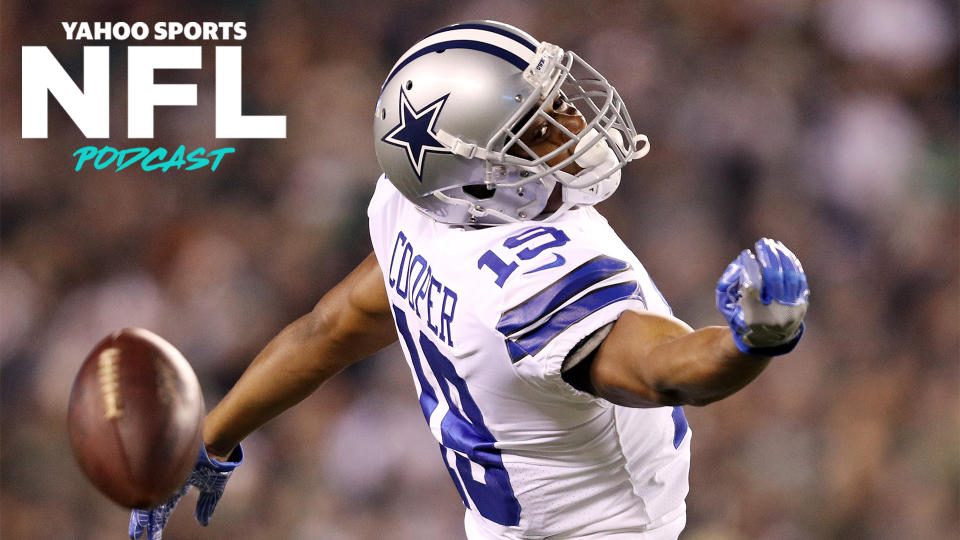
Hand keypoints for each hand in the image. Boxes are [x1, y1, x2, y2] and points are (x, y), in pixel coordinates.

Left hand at [128, 443, 242, 539]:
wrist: (215, 444)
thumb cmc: (216, 463)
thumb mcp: (213, 489)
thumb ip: (207, 505)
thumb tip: (203, 523)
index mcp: (178, 486)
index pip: (165, 508)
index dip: (158, 522)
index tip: (153, 536)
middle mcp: (168, 483)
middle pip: (152, 506)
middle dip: (145, 523)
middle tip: (136, 537)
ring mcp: (164, 477)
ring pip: (148, 499)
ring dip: (141, 518)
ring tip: (135, 534)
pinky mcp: (162, 472)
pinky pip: (147, 489)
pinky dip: (142, 503)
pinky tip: (139, 515)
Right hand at [716, 238, 808, 355]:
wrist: (767, 341)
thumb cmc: (741, 318)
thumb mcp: (725, 304)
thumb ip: (726, 284)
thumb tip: (743, 261)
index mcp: (754, 318)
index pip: (752, 287)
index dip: (749, 269)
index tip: (746, 254)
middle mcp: (775, 315)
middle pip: (774, 280)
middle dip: (769, 258)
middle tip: (762, 243)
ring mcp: (791, 311)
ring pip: (790, 277)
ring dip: (782, 258)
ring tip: (773, 245)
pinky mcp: (801, 306)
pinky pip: (799, 280)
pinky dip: (792, 264)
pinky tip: (784, 253)